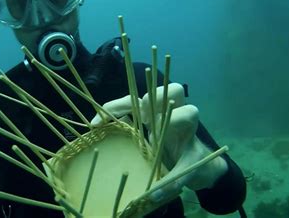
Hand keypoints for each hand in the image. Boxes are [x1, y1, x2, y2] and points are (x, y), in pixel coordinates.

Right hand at [91, 83, 227, 197]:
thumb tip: (153, 195)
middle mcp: (172, 112)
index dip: (173, 118)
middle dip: (152, 100)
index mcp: (187, 124)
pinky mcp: (141, 116)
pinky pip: (125, 107)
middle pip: (167, 91)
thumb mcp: (188, 173)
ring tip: (98, 122)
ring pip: (140, 97)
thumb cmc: (193, 162)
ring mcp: (155, 112)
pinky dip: (110, 113)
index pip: (186, 113)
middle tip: (139, 117)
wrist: (191, 158)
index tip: (158, 128)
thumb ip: (175, 182)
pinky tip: (95, 125)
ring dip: (119, 106)